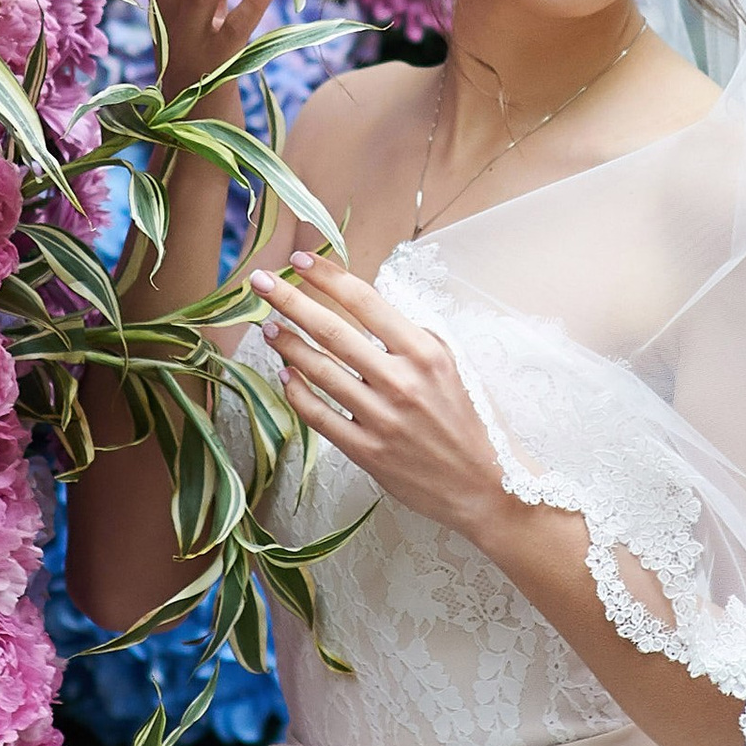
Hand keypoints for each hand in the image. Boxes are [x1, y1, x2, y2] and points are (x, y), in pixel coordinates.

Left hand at [261, 254, 504, 538]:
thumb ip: (415, 337)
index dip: (328, 278)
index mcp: (425, 353)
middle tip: (261, 282)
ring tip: (269, 328)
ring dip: (289, 346)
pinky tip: (286, 376)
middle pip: (333, 331)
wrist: (484, 485)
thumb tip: (371, 310)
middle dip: (290, 302)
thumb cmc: (470, 420)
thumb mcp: (455, 365)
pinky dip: (299, 393)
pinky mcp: (367, 452)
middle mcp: (401, 381)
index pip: (366, 302)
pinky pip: (320, 416)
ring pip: (321, 372)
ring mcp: (381, 418)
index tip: (301, 261)